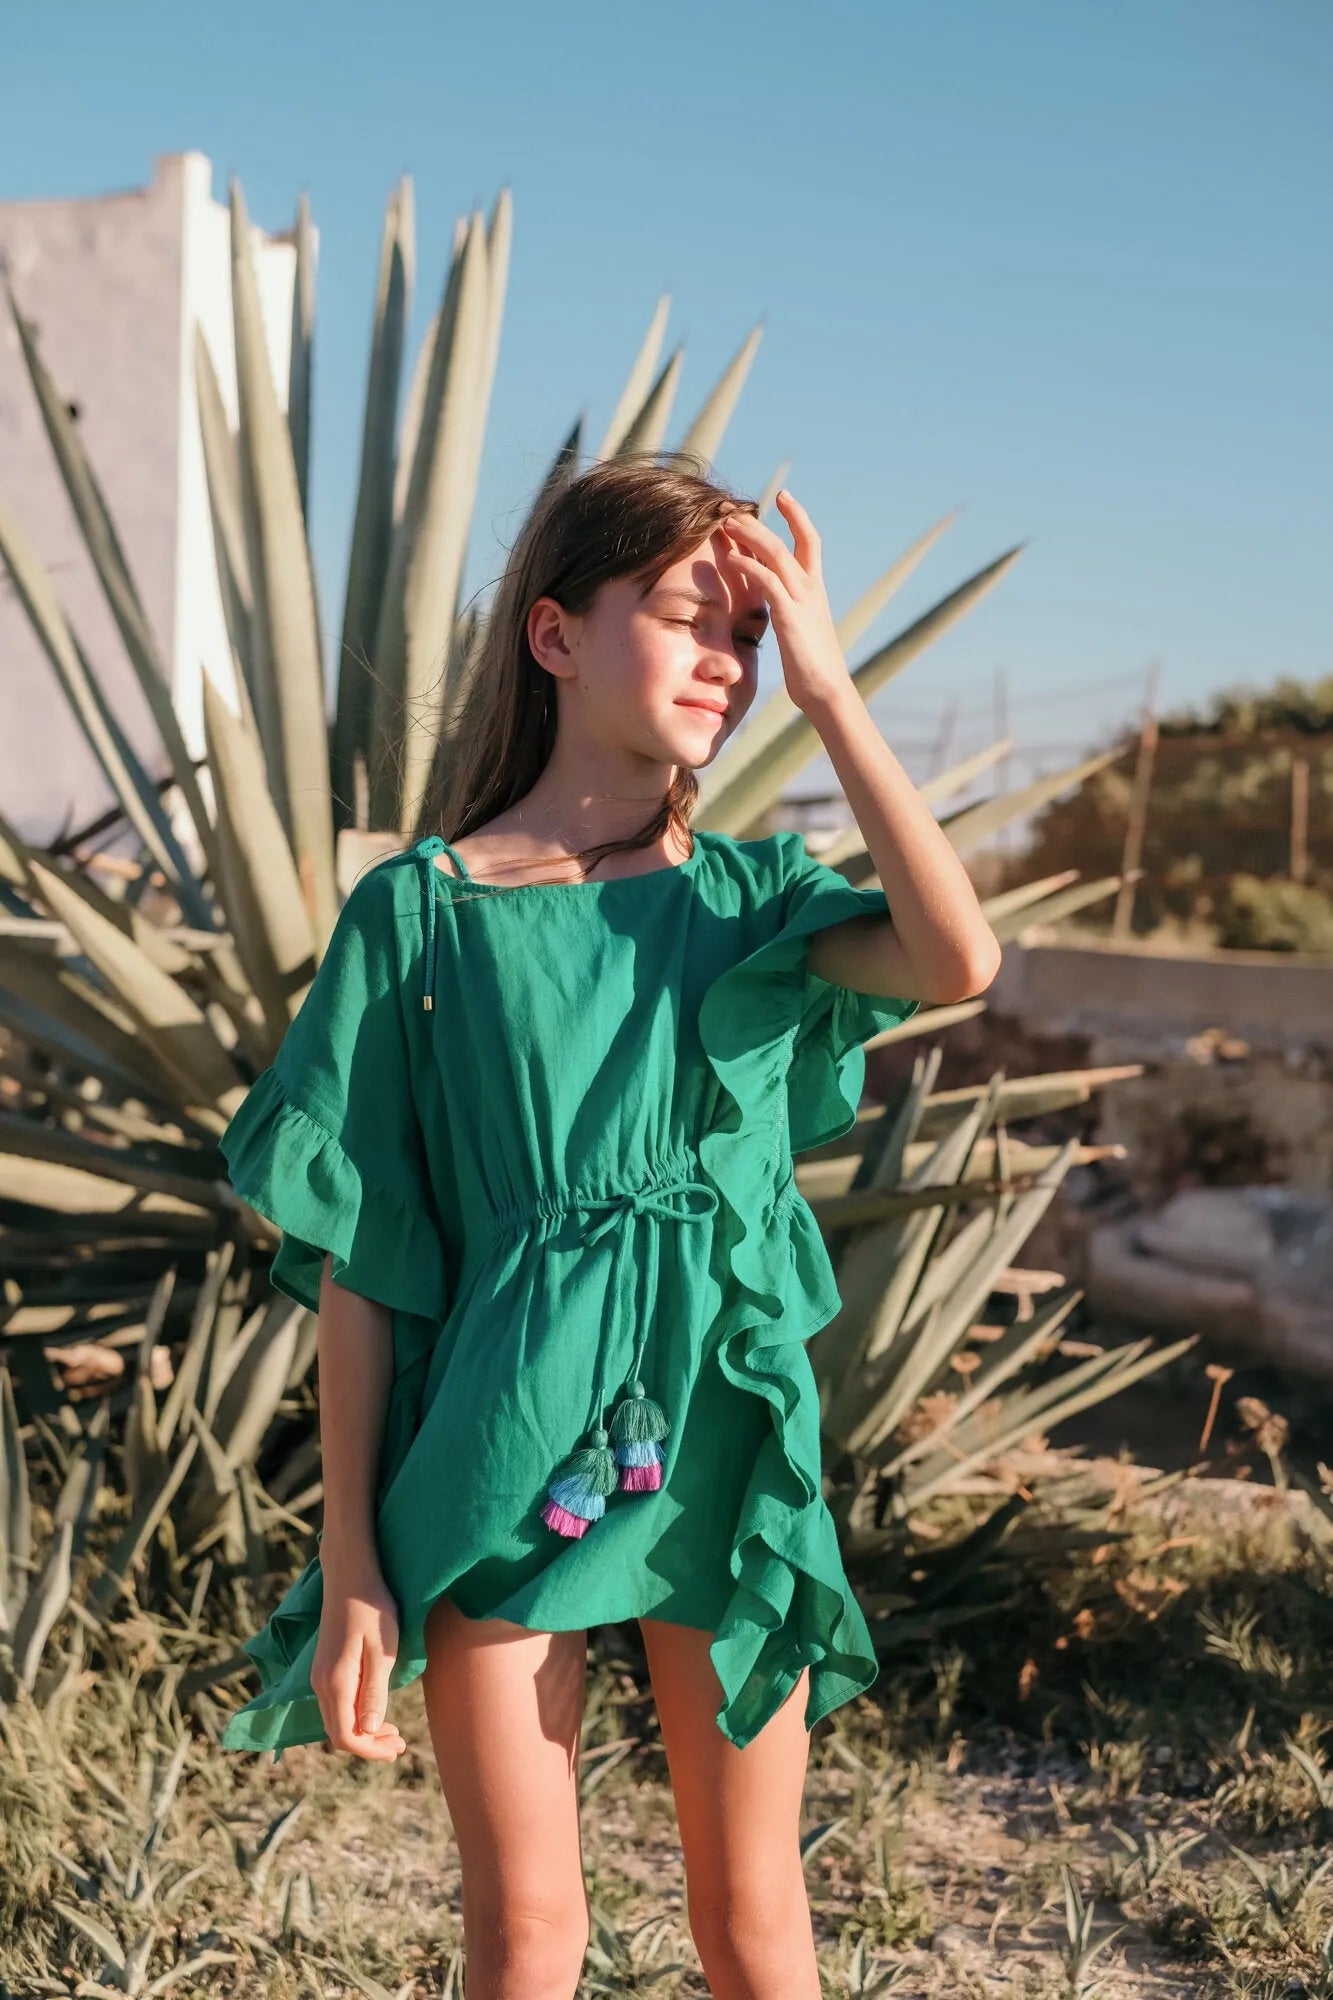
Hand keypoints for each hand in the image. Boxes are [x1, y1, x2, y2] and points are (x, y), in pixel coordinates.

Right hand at [311, 1553, 407, 1760]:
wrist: (351, 1575)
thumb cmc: (373, 1609)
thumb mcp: (382, 1650)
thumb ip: (374, 1692)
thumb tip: (368, 1731)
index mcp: (335, 1683)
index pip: (347, 1736)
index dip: (371, 1750)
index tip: (398, 1748)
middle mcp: (320, 1684)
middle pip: (338, 1733)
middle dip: (369, 1745)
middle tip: (400, 1743)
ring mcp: (319, 1675)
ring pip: (336, 1720)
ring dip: (363, 1732)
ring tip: (392, 1732)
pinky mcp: (324, 1667)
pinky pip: (335, 1705)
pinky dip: (355, 1716)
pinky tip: (375, 1711)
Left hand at [721, 491, 853, 714]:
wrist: (827, 691)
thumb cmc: (811, 669)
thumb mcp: (801, 631)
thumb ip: (790, 612)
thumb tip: (777, 609)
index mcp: (815, 589)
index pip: (809, 540)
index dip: (797, 516)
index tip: (782, 496)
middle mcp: (811, 587)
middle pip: (786, 540)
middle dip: (758, 521)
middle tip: (730, 508)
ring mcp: (802, 599)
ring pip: (775, 553)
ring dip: (748, 535)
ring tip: (725, 523)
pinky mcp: (790, 615)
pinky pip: (767, 581)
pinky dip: (748, 566)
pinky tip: (731, 559)